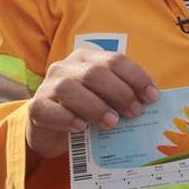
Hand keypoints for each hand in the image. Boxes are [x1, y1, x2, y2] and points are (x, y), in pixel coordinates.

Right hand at [26, 49, 158, 158]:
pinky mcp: (35, 107)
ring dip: (95, 106)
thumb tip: (153, 101)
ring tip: (112, 122)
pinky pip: (48, 109)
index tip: (152, 97)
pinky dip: (66, 118)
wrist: (51, 129)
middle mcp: (67, 66)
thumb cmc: (86, 109)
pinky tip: (81, 127)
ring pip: (70, 88)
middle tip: (135, 112)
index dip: (136, 77)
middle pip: (95, 72)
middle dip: (119, 92)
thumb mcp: (107, 98)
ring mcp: (48, 85)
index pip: (116, 60)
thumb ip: (125, 94)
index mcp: (89, 58)